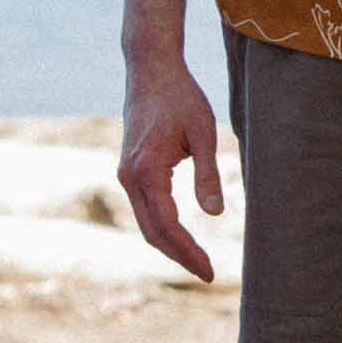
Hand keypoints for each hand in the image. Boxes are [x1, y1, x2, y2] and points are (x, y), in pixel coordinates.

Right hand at [118, 61, 223, 281]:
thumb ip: (207, 175)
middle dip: (179, 256)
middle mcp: (129, 176)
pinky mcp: (130, 169)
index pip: (167, 225)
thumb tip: (215, 214)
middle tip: (208, 273)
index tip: (209, 270)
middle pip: (152, 231)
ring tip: (198, 260)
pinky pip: (145, 208)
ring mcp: (126, 173)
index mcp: (146, 170)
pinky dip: (162, 227)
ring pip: (146, 222)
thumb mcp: (203, 133)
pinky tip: (182, 236)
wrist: (150, 69)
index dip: (188, 251)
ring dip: (170, 244)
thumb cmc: (180, 96)